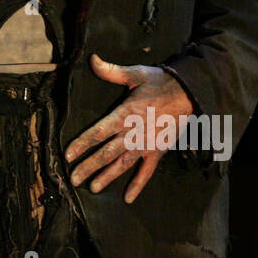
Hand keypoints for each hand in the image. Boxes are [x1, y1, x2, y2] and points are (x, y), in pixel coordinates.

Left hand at [63, 53, 195, 203]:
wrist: (189, 93)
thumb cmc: (160, 82)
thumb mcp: (136, 73)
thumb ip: (112, 71)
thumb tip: (92, 59)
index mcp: (125, 114)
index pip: (98, 132)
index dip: (82, 144)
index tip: (68, 155)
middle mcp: (134, 133)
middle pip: (107, 153)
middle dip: (89, 166)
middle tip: (73, 179)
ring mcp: (146, 144)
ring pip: (123, 164)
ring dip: (108, 176)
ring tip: (93, 188)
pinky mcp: (158, 151)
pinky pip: (146, 171)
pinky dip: (138, 184)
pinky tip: (128, 198)